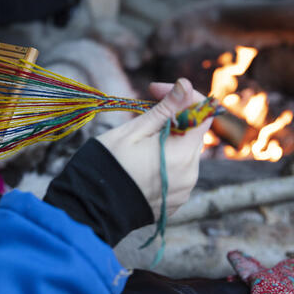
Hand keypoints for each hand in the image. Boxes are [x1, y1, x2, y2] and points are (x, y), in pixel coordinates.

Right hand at [97, 79, 210, 219]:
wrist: (91, 208)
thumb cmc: (107, 164)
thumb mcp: (133, 131)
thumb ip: (164, 109)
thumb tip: (185, 84)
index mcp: (183, 155)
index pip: (203, 115)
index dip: (183, 97)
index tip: (155, 91)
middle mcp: (190, 175)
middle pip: (192, 134)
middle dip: (172, 118)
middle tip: (142, 114)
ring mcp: (183, 191)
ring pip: (184, 154)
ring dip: (168, 140)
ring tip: (138, 142)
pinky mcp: (173, 202)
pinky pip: (177, 174)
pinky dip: (164, 161)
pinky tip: (140, 162)